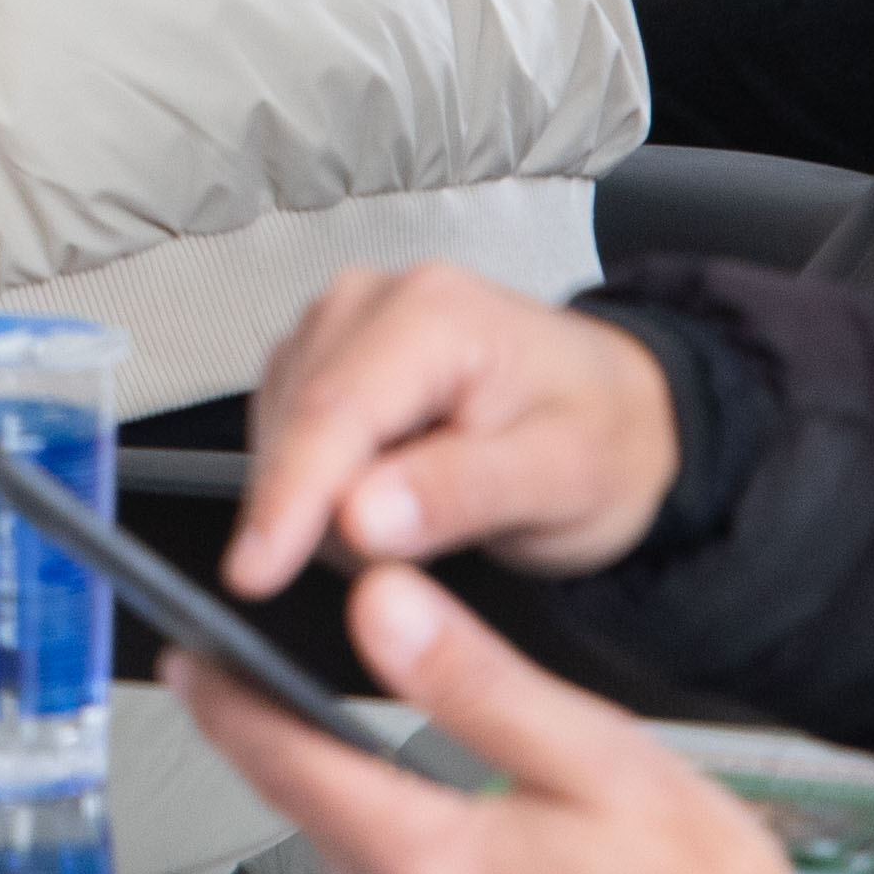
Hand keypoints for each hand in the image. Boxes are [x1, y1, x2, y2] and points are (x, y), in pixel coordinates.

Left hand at [177, 566, 786, 873]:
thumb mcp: (603, 764)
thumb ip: (478, 682)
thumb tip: (380, 605)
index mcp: (433, 866)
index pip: (284, 763)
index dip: (226, 701)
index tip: (187, 657)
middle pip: (319, 822)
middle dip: (308, 757)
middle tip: (303, 695)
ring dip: (375, 826)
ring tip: (429, 781)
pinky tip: (487, 868)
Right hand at [222, 260, 686, 593]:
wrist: (618, 411)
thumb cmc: (599, 436)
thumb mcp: (563, 479)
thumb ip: (462, 493)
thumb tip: (359, 516)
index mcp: (434, 314)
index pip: (333, 413)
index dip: (287, 497)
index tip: (255, 572)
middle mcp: (371, 300)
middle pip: (296, 421)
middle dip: (316, 511)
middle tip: (404, 561)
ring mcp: (338, 323)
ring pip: (280, 432)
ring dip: (320, 502)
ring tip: (420, 522)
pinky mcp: (321, 355)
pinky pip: (284, 434)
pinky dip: (318, 487)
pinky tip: (384, 497)